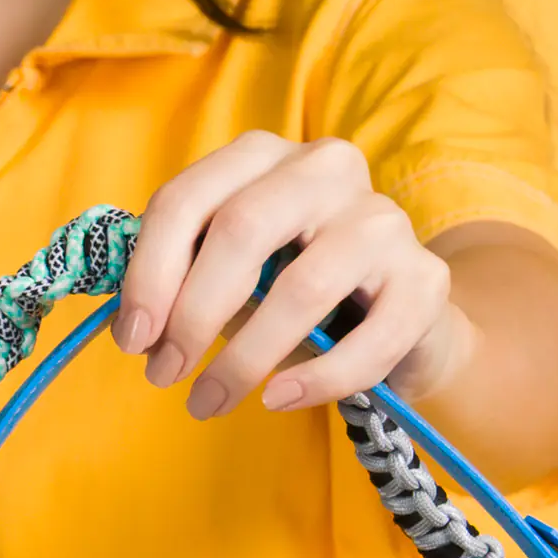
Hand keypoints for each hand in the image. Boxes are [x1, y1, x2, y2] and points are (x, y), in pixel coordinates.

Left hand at [111, 131, 476, 415]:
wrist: (393, 318)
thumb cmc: (292, 291)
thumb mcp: (231, 275)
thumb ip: (184, 282)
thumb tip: (135, 328)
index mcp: (263, 157)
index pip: (189, 198)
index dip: (149, 272)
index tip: (131, 339)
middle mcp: (327, 169)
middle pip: (242, 230)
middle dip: (192, 313)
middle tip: (163, 374)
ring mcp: (383, 219)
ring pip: (302, 286)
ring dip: (243, 358)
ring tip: (207, 400)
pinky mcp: (425, 279)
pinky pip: (369, 338)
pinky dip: (317, 377)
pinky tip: (278, 399)